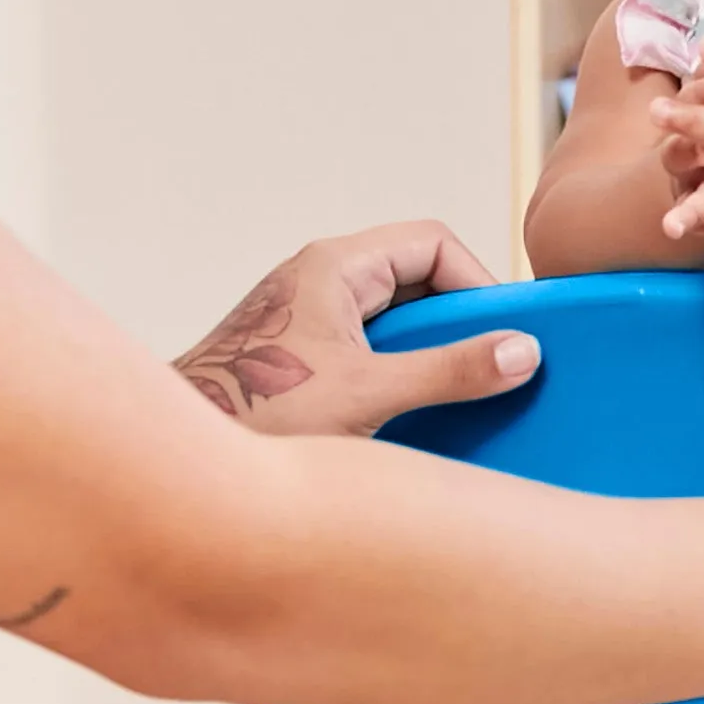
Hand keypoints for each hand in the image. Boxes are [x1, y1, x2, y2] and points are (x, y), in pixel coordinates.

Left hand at [176, 220, 539, 438]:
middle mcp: (319, 278)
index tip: (501, 333)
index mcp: (334, 266)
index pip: (432, 242)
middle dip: (456, 320)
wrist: (182, 461)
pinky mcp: (299, 350)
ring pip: (393, 313)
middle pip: (416, 275)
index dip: (476, 282)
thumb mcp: (367, 395)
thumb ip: (450, 372)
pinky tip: (404, 413)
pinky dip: (396, 369)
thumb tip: (522, 354)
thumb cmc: (253, 415)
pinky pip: (367, 343)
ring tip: (448, 394)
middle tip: (484, 366)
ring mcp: (306, 313)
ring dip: (426, 350)